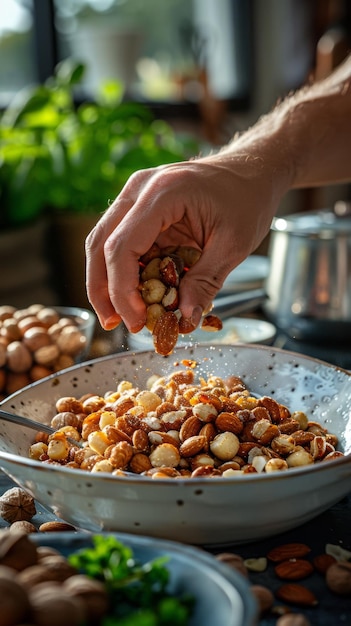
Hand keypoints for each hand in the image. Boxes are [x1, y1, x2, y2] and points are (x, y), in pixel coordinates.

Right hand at [86, 154, 283, 332]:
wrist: (252, 170)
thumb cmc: (247, 199)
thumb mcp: (234, 245)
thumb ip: (205, 282)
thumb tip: (184, 319)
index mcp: (163, 193)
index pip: (122, 246)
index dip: (122, 289)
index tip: (136, 319)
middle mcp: (140, 189)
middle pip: (99, 244)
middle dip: (101, 289)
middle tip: (113, 323)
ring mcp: (135, 195)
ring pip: (103, 242)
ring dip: (106, 282)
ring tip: (120, 315)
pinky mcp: (139, 207)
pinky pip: (121, 241)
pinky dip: (124, 270)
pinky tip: (136, 294)